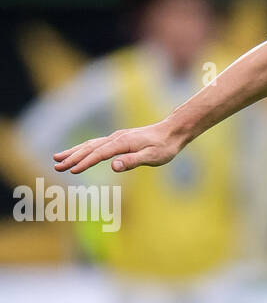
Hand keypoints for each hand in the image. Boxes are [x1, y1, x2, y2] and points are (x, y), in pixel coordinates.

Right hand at [53, 120, 183, 174]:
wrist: (172, 132)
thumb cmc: (164, 147)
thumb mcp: (152, 157)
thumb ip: (132, 161)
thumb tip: (113, 166)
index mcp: (122, 143)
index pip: (98, 154)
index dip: (84, 163)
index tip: (71, 170)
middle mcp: (116, 138)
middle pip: (89, 148)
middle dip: (72, 157)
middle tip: (56, 165)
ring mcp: (116, 138)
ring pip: (90, 145)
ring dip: (74, 152)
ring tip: (57, 158)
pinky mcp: (119, 140)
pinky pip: (97, 144)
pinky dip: (84, 149)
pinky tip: (78, 153)